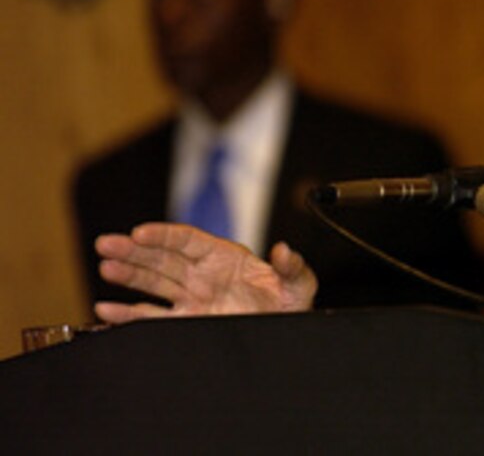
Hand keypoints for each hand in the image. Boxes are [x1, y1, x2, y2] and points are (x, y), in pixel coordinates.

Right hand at [93, 222, 316, 323]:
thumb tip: (283, 249)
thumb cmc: (289, 303)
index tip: (140, 232)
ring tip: (105, 266)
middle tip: (106, 243)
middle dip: (134, 251)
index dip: (164, 235)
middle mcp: (203, 275)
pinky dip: (128, 314)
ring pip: (152, 283)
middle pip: (162, 258)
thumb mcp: (298, 284)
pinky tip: (107, 309)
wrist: (284, 332)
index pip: (188, 240)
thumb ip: (292, 267)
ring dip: (128, 275)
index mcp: (225, 257)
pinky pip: (152, 316)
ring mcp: (191, 298)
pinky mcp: (185, 322)